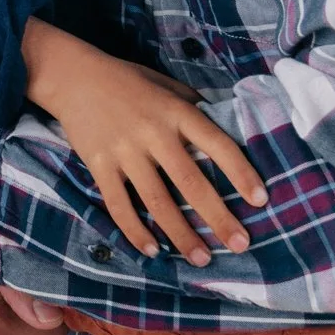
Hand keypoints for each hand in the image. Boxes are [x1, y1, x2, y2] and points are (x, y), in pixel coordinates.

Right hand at [21, 20, 267, 264]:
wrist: (73, 76)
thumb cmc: (127, 80)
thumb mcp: (166, 84)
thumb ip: (193, 106)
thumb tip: (226, 127)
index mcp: (175, 111)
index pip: (217, 144)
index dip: (241, 173)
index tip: (261, 200)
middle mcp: (153, 132)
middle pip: (191, 182)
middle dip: (218, 217)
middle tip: (240, 244)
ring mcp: (124, 151)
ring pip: (157, 201)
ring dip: (181, 234)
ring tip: (201, 258)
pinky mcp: (99, 164)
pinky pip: (119, 204)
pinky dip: (136, 231)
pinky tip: (153, 250)